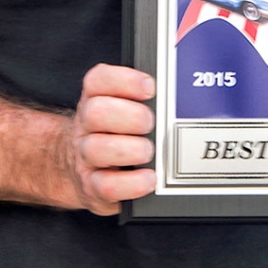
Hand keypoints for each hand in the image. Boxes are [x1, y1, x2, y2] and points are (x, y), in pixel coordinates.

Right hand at [63, 63, 156, 215]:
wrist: (88, 170)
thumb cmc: (118, 134)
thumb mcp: (127, 108)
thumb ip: (146, 98)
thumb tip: (180, 94)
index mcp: (95, 99)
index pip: (98, 80)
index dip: (124, 81)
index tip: (150, 88)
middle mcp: (86, 125)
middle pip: (95, 112)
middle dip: (130, 116)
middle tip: (151, 123)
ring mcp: (86, 157)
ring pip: (95, 149)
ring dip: (129, 149)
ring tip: (149, 151)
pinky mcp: (93, 187)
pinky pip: (106, 186)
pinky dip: (131, 183)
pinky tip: (149, 178)